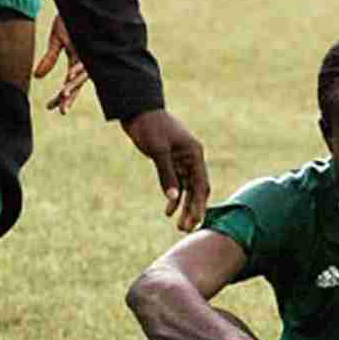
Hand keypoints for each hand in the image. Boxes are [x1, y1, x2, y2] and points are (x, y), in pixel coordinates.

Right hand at [33, 15, 88, 113]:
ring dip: (71, 84)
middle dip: (68, 98)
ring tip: (63, 94)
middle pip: (75, 84)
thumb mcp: (56, 41)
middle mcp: (85, 63)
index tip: (50, 108)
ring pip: (81, 74)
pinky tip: (71, 74)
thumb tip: (37, 77)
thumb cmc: (70, 24)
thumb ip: (49, 59)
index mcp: (76, 63)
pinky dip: (78, 67)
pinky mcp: (91, 47)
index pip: (67, 84)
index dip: (60, 97)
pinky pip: (85, 60)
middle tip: (62, 111)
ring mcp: (89, 56)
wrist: (81, 9)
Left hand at [121, 110, 208, 231]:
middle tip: (186, 229)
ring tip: (179, 226)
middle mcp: (193, 159)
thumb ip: (166, 175)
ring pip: (188, 189)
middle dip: (193, 210)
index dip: (200, 204)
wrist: (138, 110)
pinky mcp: (173, 162)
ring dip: (184, 207)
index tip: (197, 221)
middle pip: (197, 190)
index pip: (201, 184)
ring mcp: (183, 161)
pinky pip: (177, 184)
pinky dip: (174, 197)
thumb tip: (173, 199)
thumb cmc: (149, 127)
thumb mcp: (158, 151)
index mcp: (194, 155)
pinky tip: (168, 210)